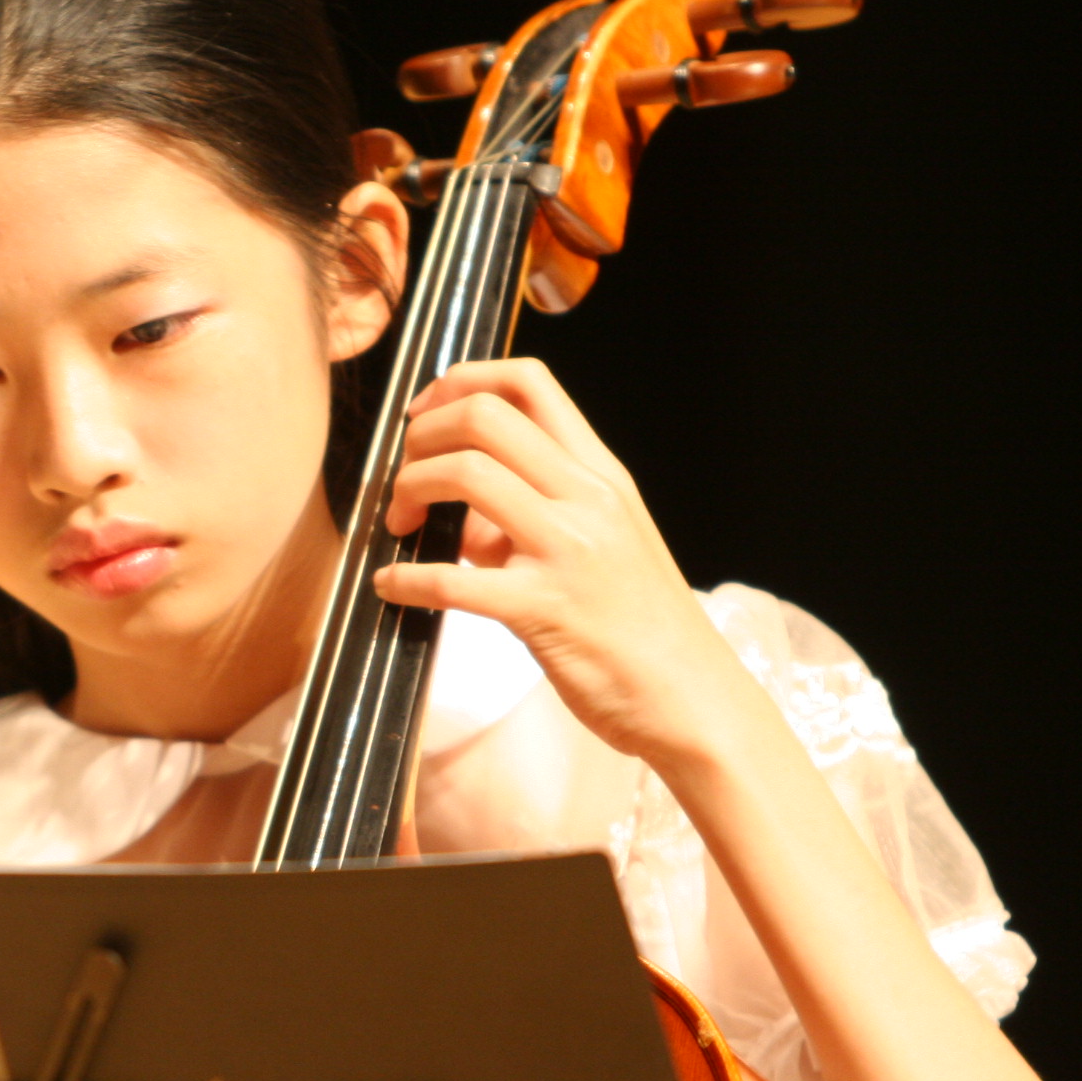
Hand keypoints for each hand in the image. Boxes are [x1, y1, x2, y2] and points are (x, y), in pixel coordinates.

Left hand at [370, 358, 756, 771]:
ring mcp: (568, 550)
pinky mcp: (545, 610)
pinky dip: (405, 579)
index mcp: (599, 474)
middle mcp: (587, 497)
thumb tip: (456, 512)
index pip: (528, 382)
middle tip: (404, 484)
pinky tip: (390, 587)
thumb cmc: (639, 625)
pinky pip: (451, 579)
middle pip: (483, 416)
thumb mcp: (597, 544)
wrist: (691, 699)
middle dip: (421, 438)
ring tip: (400, 528)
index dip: (459, 382)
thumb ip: (529, 515)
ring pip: (465, 473)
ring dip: (409, 492)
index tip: (422, 416)